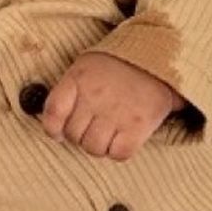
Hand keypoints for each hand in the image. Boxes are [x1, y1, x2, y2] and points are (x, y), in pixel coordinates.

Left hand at [41, 52, 184, 159]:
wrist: (158, 57)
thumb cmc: (118, 66)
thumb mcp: (86, 67)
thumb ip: (68, 91)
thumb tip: (55, 128)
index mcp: (78, 79)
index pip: (53, 111)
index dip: (53, 129)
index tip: (58, 134)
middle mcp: (95, 96)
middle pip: (73, 135)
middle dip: (80, 137)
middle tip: (93, 129)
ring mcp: (116, 111)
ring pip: (94, 148)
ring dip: (99, 146)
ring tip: (108, 134)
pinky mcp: (139, 125)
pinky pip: (119, 153)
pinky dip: (119, 152)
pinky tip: (123, 140)